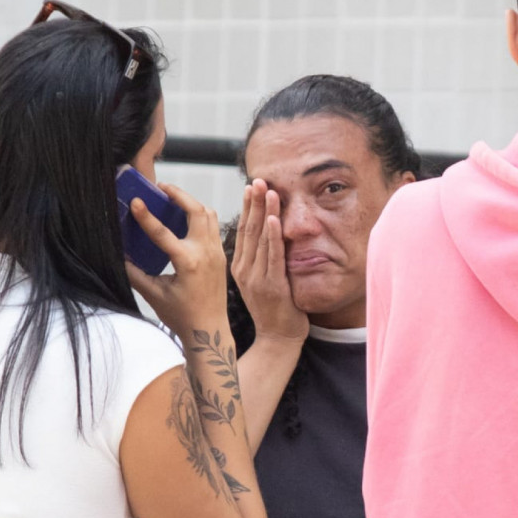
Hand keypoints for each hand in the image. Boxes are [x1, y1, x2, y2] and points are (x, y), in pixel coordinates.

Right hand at [125, 184, 227, 335]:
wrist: (211, 329)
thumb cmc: (182, 316)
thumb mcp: (154, 294)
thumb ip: (134, 272)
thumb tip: (118, 254)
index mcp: (188, 263)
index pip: (163, 232)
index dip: (147, 216)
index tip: (135, 201)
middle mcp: (205, 253)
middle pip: (197, 211)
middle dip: (179, 195)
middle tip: (161, 188)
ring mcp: (216, 252)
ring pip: (209, 214)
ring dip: (192, 202)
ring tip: (173, 198)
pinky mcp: (221, 255)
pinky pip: (213, 226)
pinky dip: (201, 215)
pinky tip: (186, 216)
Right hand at [232, 180, 308, 345]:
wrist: (278, 339)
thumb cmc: (273, 309)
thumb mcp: (261, 280)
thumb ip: (261, 258)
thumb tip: (265, 235)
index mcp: (240, 267)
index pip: (243, 231)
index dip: (246, 208)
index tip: (249, 186)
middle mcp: (244, 270)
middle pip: (249, 230)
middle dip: (253, 203)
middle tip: (257, 178)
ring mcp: (257, 278)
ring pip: (259, 239)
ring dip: (263, 212)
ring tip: (266, 189)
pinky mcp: (272, 286)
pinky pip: (273, 257)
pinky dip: (272, 237)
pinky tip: (272, 219)